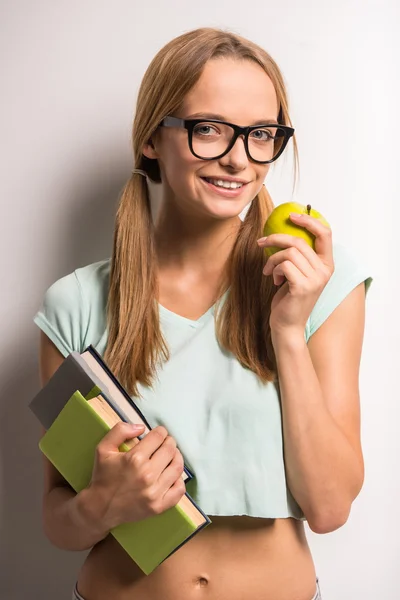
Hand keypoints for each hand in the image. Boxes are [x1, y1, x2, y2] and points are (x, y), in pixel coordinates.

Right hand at [85, 423, 185, 530]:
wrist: (99, 508)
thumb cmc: (103, 477)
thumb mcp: (103, 448)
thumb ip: (120, 431)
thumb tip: (141, 427)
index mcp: (134, 459)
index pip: (158, 437)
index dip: (161, 431)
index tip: (160, 432)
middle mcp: (146, 475)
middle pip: (170, 450)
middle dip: (170, 442)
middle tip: (167, 442)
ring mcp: (154, 492)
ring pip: (177, 467)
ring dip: (177, 457)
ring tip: (173, 455)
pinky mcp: (158, 506)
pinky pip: (179, 490)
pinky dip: (179, 480)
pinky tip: (173, 475)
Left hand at [257, 212, 333, 336]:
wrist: (286, 325)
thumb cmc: (289, 298)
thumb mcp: (297, 273)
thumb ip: (298, 256)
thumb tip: (283, 232)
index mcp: (327, 265)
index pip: (325, 233)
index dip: (309, 221)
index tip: (291, 215)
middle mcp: (325, 271)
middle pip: (298, 241)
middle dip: (276, 239)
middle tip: (261, 243)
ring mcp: (316, 279)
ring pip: (288, 253)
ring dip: (272, 259)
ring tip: (269, 271)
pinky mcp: (302, 286)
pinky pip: (283, 265)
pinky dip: (274, 269)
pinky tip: (275, 280)